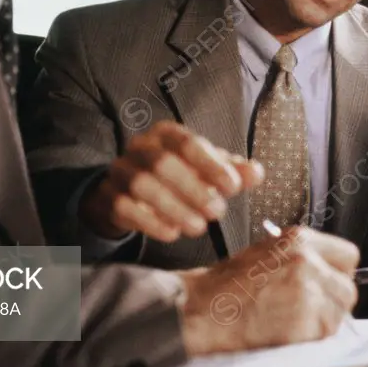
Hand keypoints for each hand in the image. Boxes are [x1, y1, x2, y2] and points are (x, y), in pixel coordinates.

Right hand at [80, 120, 263, 240]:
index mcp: (166, 134)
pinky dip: (152, 223)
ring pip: (143, 186)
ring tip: (199, 227)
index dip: (211, 165)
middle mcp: (140, 147)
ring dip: (175, 208)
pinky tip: (173, 233)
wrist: (131, 193)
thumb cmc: (178, 176)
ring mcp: (121, 171)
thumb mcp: (207, 170)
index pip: (188, 142)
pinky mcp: (110, 196)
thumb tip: (257, 173)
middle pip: (163, 163)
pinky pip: (126, 208)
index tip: (233, 188)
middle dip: (193, 190)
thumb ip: (232, 171)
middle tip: (217, 212)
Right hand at [177, 226, 359, 355]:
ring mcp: (308, 289)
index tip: (330, 282)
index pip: (349, 255)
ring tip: (294, 318)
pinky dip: (311, 336)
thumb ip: (301, 255)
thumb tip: (326, 269)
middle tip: (310, 307)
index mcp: (299, 239)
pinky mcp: (306, 319)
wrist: (205, 308)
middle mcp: (307, 260)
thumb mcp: (267, 251)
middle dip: (333, 301)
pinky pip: (325, 332)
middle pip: (348, 288)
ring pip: (340, 312)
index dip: (338, 273)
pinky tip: (288, 328)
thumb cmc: (228, 284)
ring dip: (323, 320)